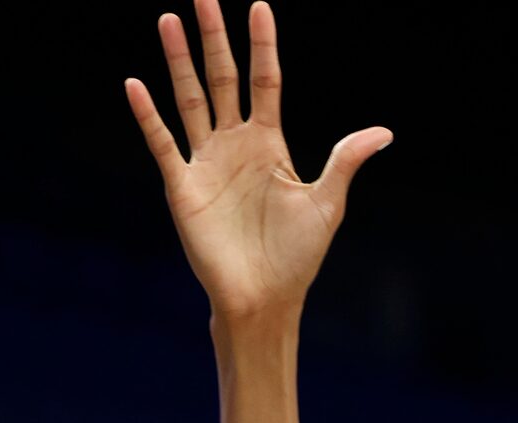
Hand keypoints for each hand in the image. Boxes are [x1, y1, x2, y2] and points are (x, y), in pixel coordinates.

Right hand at [125, 0, 391, 322]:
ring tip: (169, 20)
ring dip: (179, 61)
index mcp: (269, 143)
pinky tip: (135, 85)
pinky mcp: (182, 189)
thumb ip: (345, 160)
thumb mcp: (327, 204)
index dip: (262, 44)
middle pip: (222, 77)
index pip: (265, 80)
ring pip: (190, 100)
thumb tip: (383, 132)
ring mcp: (206, 164)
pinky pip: (162, 144)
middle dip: (213, 37)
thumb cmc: (297, 257)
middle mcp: (234, 145)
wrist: (264, 298)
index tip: (258, 5)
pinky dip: (148, 116)